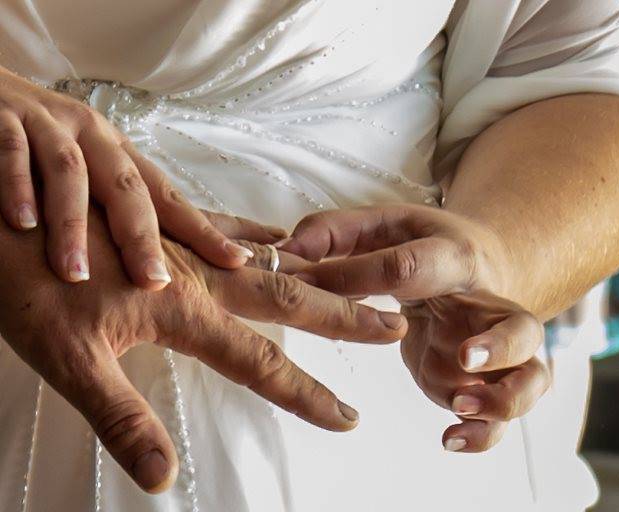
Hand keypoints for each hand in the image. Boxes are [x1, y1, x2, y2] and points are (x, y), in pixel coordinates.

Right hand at [0, 65, 284, 287]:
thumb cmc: (41, 151)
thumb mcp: (89, 174)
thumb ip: (120, 211)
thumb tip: (164, 270)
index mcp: (120, 156)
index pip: (168, 197)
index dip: (202, 230)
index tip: (237, 261)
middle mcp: (94, 138)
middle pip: (128, 188)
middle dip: (143, 237)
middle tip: (155, 282)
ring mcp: (49, 126)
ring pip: (70, 173)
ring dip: (73, 225)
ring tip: (76, 274)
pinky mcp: (2, 121)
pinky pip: (11, 152)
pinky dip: (16, 187)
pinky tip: (22, 223)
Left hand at [0, 209, 405, 492]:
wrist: (7, 202)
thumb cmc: (26, 284)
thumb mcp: (66, 362)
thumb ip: (122, 416)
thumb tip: (163, 477)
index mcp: (184, 311)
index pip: (260, 363)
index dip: (305, 394)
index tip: (346, 415)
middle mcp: (199, 271)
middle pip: (289, 298)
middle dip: (344, 318)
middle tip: (393, 324)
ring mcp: (184, 240)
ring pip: (267, 258)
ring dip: (314, 275)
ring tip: (355, 281)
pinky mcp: (163, 215)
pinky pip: (227, 223)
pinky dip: (261, 235)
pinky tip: (275, 234)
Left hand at [278, 204, 549, 451]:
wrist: (478, 264)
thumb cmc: (424, 246)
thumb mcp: (384, 225)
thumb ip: (335, 232)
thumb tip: (286, 247)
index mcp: (454, 257)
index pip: (413, 267)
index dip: (362, 279)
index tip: (315, 292)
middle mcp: (487, 304)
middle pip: (519, 327)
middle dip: (497, 346)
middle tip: (465, 358)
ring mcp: (493, 348)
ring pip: (530, 378)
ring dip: (502, 399)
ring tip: (461, 406)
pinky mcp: (485, 380)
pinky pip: (502, 416)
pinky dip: (485, 433)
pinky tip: (450, 438)